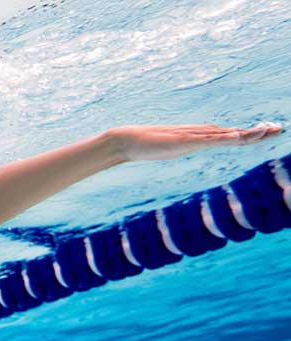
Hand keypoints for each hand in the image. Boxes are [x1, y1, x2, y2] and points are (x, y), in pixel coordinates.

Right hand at [110, 122, 282, 161]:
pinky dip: (228, 138)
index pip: (232, 135)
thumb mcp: (171, 149)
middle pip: (236, 133)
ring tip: (269, 130)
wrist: (129, 140)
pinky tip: (240, 136)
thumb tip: (188, 147)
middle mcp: (201, 134)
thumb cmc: (147, 145)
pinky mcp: (186, 141)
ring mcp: (194, 136)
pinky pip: (211, 140)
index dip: (252, 133)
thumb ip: (182, 147)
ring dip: (250, 133)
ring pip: (228, 135)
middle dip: (259, 131)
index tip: (270, 130)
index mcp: (200, 137)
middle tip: (280, 128)